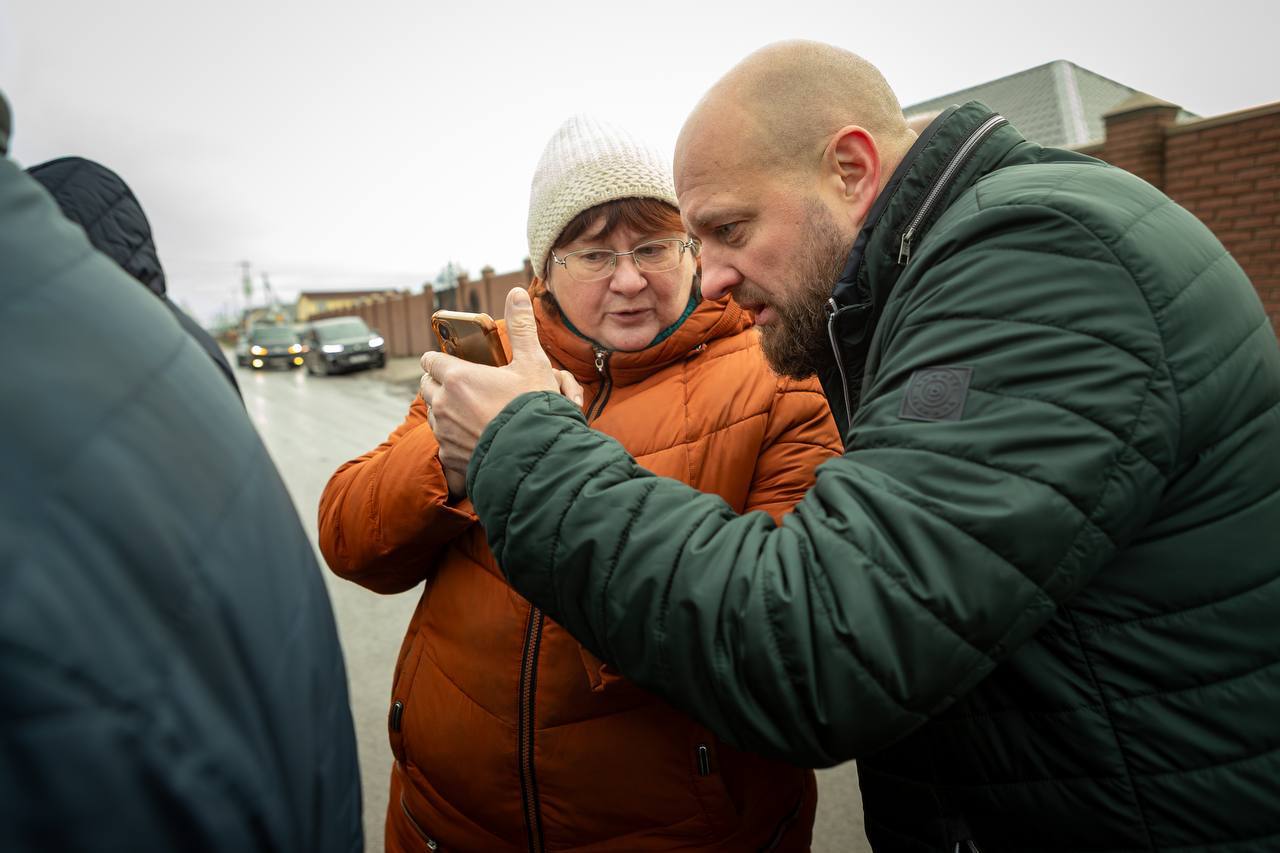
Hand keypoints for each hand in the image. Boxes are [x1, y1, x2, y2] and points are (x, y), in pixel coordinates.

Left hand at [421, 287, 583, 491]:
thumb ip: (521, 327)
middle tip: (464, 387)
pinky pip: (444, 441)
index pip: (430, 360)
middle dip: (440, 384)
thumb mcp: (533, 363)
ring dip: (446, 411)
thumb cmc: (534, 409)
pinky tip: (477, 437)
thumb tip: (517, 292)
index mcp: (457, 377)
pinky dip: (455, 438)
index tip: (452, 362)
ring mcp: (444, 432)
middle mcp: (443, 404)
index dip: (440, 359)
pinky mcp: (450, 456)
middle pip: (426, 386)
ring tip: (472, 412)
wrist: (537, 458)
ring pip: (433, 414)